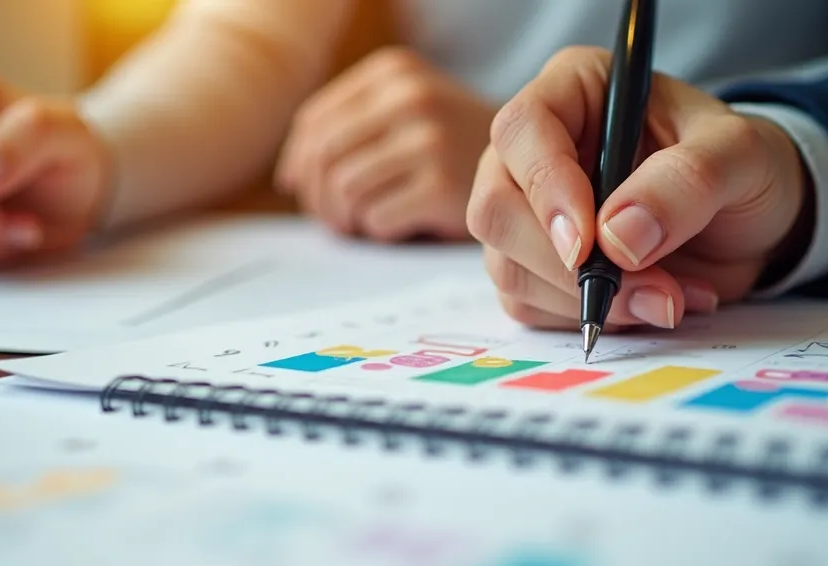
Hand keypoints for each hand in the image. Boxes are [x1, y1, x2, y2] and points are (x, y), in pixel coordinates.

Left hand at [275, 47, 494, 241]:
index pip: (313, 123)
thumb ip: (350, 128)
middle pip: (322, 158)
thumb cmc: (455, 146)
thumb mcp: (406, 111)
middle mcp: (409, 99)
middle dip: (317, 197)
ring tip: (362, 224)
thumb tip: (291, 176)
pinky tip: (398, 225)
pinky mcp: (442, 186)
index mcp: (393, 73)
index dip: (298, 164)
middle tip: (334, 217)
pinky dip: (378, 230)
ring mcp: (428, 141)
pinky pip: (376, 219)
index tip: (303, 190)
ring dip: (344, 217)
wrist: (536, 162)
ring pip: (343, 190)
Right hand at [467, 47, 810, 329]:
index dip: (546, 188)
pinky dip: (588, 320)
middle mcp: (534, 151)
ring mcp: (526, 212)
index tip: (590, 243)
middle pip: (496, 209)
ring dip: (586, 301)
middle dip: (567, 265)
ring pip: (508, 267)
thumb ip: (687, 182)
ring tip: (670, 298)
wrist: (749, 223)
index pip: (522, 131)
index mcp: (574, 92)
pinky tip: (647, 307)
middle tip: (652, 289)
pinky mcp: (534, 267)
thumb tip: (617, 238)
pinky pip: (529, 306)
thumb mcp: (739, 156)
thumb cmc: (740, 167)